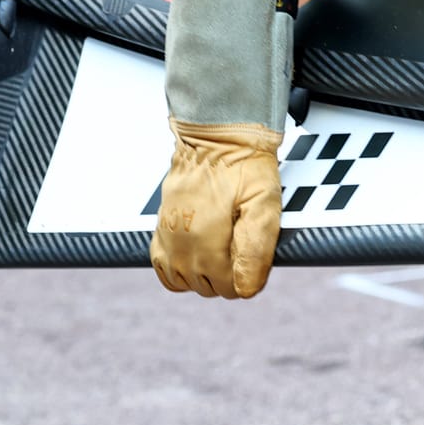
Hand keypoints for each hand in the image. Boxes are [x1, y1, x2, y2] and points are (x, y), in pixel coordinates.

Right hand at [150, 118, 282, 298]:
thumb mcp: (264, 202)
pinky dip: (182, 270)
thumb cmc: (244, 164)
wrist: (216, 135)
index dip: (250, 276)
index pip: (232, 289)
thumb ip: (257, 249)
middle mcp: (181, 246)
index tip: (256, 253)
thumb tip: (246, 289)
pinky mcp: (159, 231)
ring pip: (188, 282)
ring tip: (224, 246)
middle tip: (241, 241)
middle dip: (230, 274)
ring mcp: (167, 239)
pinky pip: (165, 270)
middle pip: (210, 288)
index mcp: (206, 243)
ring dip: (207, 273)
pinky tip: (199, 254)